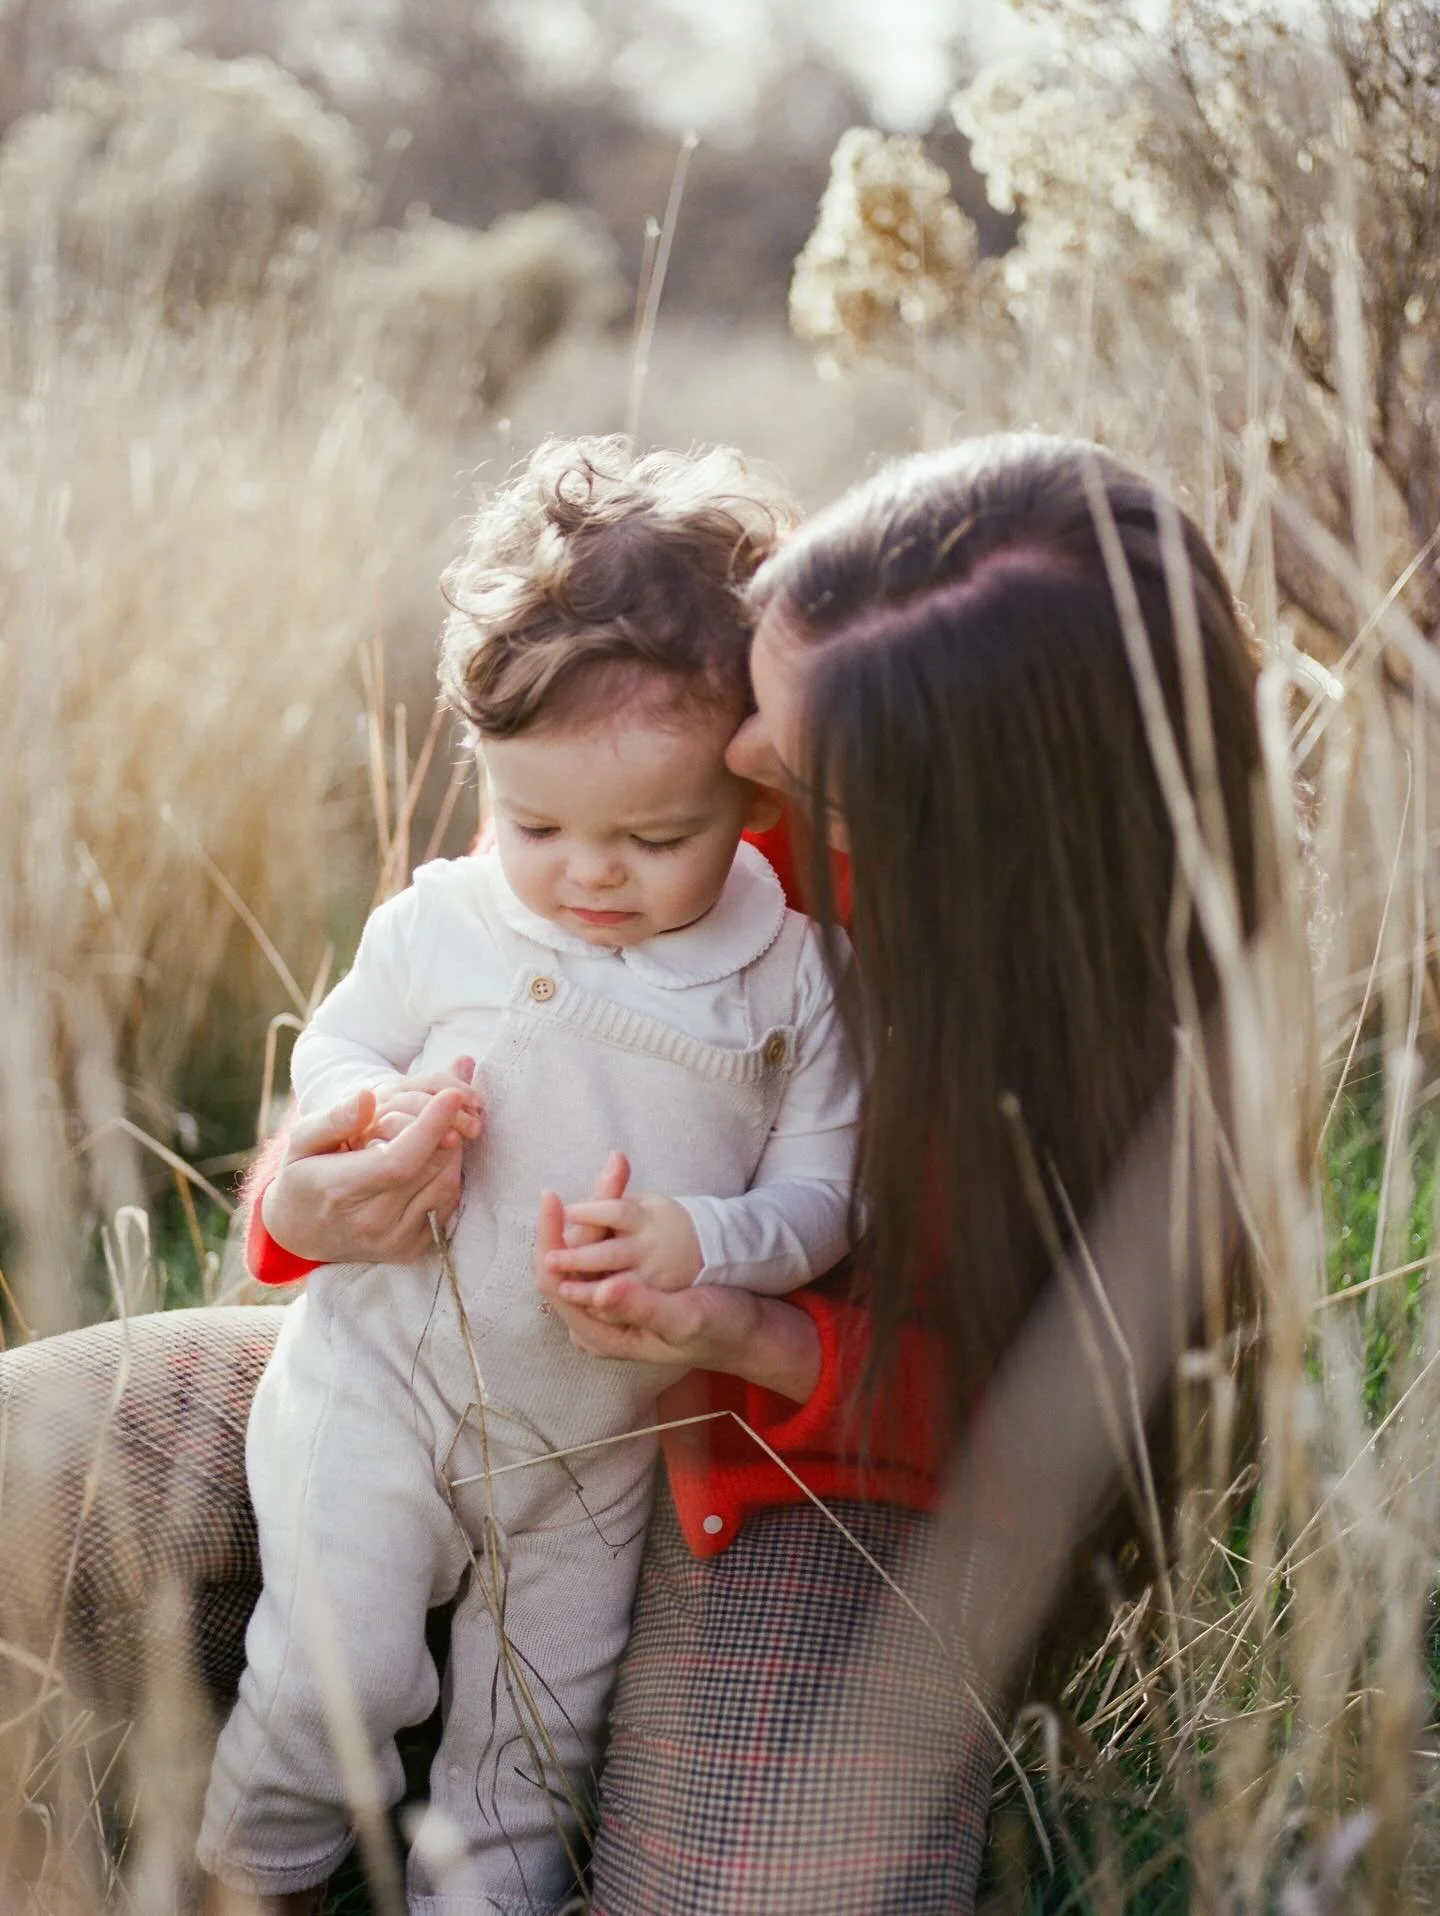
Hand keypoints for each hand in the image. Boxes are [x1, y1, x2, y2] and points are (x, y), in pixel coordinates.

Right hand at [261, 1065, 475, 1264]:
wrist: (302, 1233)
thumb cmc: (303, 1177)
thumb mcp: (302, 1142)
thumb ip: (333, 1119)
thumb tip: (368, 1096)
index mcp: (340, 1190)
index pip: (399, 1161)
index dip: (431, 1127)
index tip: (450, 1096)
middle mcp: (370, 1222)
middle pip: (430, 1168)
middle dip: (444, 1130)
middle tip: (437, 1109)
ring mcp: (394, 1240)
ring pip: (446, 1184)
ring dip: (450, 1151)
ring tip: (431, 1134)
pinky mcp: (412, 1249)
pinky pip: (447, 1203)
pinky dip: (447, 1175)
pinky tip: (430, 1161)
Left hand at [534, 1163, 821, 1399]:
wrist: (749, 1333)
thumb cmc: (721, 1330)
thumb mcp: (684, 1321)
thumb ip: (641, 1308)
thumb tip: (600, 1289)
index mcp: (602, 1336)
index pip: (555, 1284)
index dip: (550, 1239)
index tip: (553, 1197)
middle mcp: (598, 1323)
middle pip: (568, 1261)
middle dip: (583, 1212)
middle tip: (607, 1170)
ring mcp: (610, 1306)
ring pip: (588, 1249)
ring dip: (599, 1207)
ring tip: (616, 1168)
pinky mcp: (626, 1290)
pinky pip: (607, 1249)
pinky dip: (611, 1217)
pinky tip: (621, 1184)